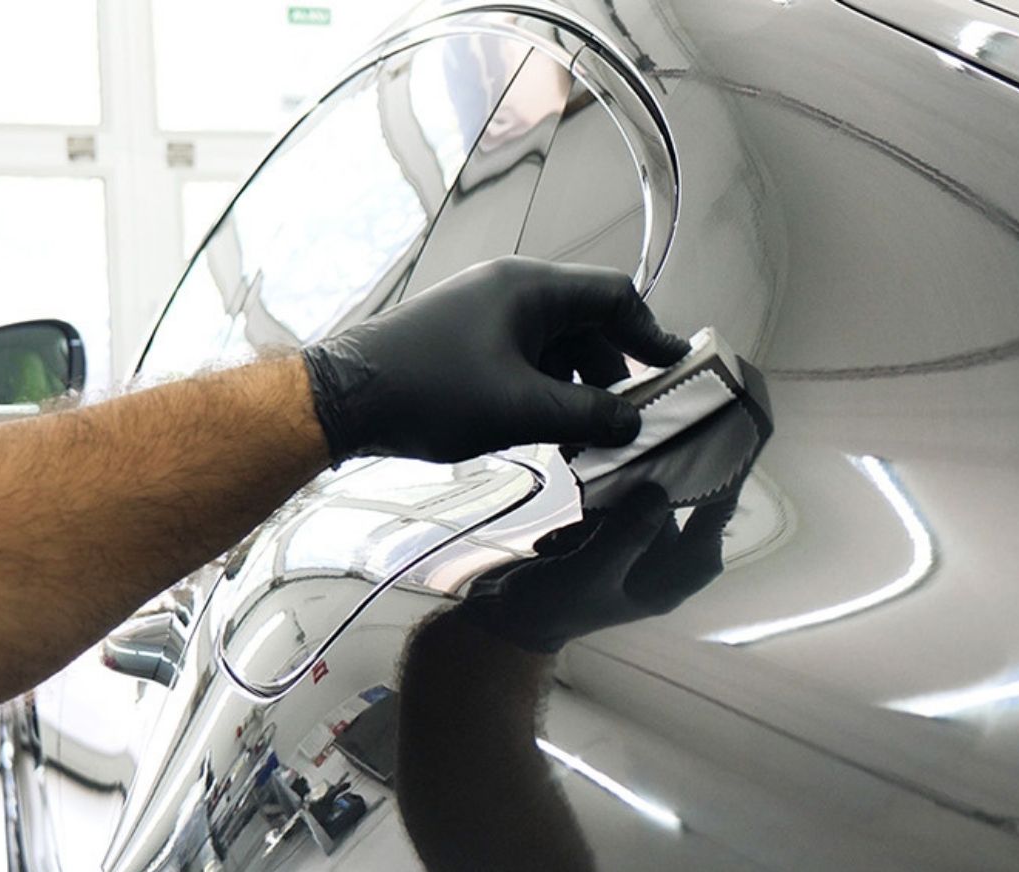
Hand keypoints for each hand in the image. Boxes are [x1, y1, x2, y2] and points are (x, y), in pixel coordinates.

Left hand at [301, 257, 688, 462]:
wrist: (344, 398)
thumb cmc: (429, 393)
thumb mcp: (522, 411)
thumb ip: (588, 417)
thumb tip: (631, 423)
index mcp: (530, 289)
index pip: (614, 297)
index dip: (651, 334)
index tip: (674, 368)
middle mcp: (511, 289)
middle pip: (587, 322)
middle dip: (611, 374)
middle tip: (624, 420)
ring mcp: (485, 311)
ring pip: (556, 344)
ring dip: (576, 388)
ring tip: (578, 436)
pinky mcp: (465, 337)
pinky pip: (525, 356)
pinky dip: (544, 388)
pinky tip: (542, 429)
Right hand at [460, 484, 734, 651]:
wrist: (502, 619)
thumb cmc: (551, 606)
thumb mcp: (591, 572)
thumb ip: (627, 535)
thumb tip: (659, 494)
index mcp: (661, 588)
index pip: (705, 548)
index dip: (720, 511)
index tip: (725, 468)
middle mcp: (649, 572)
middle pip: (674, 522)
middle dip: (663, 490)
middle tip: (658, 449)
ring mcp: (622, 557)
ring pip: (638, 513)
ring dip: (620, 496)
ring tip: (601, 481)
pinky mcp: (596, 544)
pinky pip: (608, 514)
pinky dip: (595, 504)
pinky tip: (575, 500)